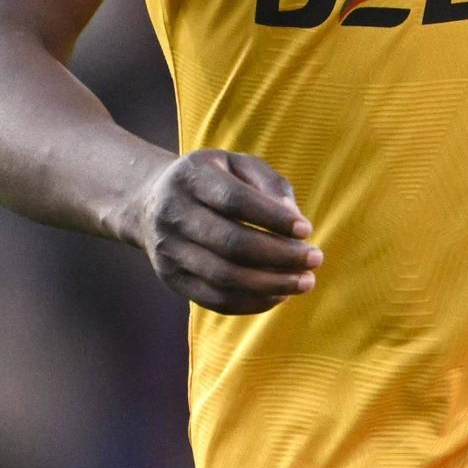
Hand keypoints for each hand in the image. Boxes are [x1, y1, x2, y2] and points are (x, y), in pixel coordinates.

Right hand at [124, 149, 322, 314]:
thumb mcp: (237, 164)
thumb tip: (294, 217)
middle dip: (279, 255)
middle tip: (316, 259)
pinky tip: (279, 295)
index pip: (234, 200)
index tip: (306, 229)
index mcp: (191, 177)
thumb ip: (269, 183)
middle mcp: (173, 213)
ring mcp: (168, 250)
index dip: (273, 217)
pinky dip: (252, 302)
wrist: (152, 202)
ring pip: (223, 277)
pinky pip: (215, 299)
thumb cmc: (212, 180)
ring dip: (271, 284)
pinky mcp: (171, 279)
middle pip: (230, 242)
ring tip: (304, 282)